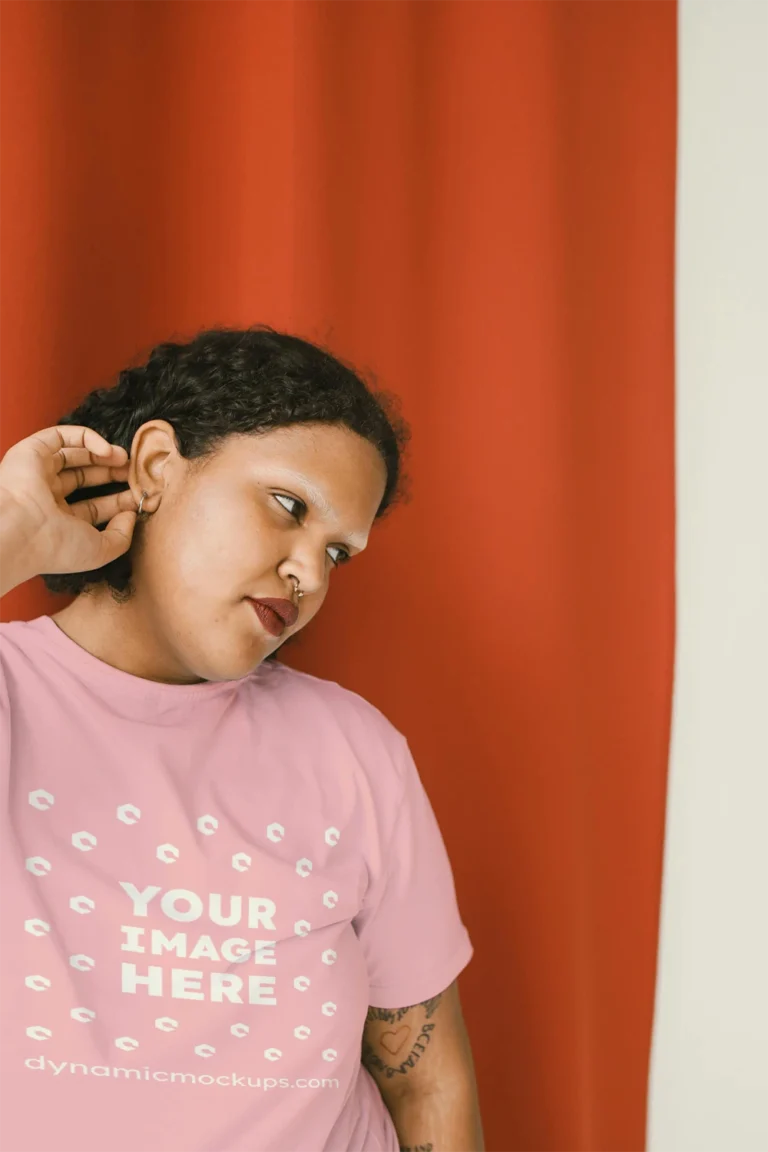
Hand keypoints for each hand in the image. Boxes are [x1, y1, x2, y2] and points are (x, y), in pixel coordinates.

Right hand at [0, 425, 138, 578]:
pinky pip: (61, 436)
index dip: (119, 501)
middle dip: (112, 474)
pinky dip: (87, 438)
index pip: (94, 507)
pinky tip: (107, 450)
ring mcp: (38, 473)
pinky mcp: (32, 451)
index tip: (141, 497)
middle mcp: (46, 497)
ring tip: (125, 459)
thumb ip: (122, 536)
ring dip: (103, 454)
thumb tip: (131, 515)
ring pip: (75, 455)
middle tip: (134, 473)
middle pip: (85, 478)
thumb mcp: (101, 550)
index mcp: (59, 522)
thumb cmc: (57, 547)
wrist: (21, 531)